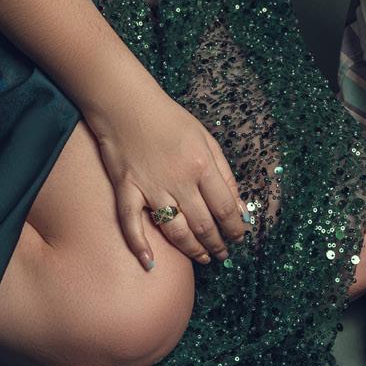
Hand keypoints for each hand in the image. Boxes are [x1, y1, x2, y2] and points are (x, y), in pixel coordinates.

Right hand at [80, 84, 248, 269]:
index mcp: (202, 165)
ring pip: (175, 230)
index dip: (235, 229)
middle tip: (222, 254)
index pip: (226, 208)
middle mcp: (179, 180)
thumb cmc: (169, 119)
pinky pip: (131, 223)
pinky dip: (139, 245)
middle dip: (216, 244)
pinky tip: (150, 263)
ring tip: (202, 258)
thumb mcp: (207, 140)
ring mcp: (151, 187)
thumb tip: (239, 208)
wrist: (126, 103)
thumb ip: (224, 174)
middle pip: (203, 224)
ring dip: (192, 249)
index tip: (238, 238)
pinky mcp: (126, 189)